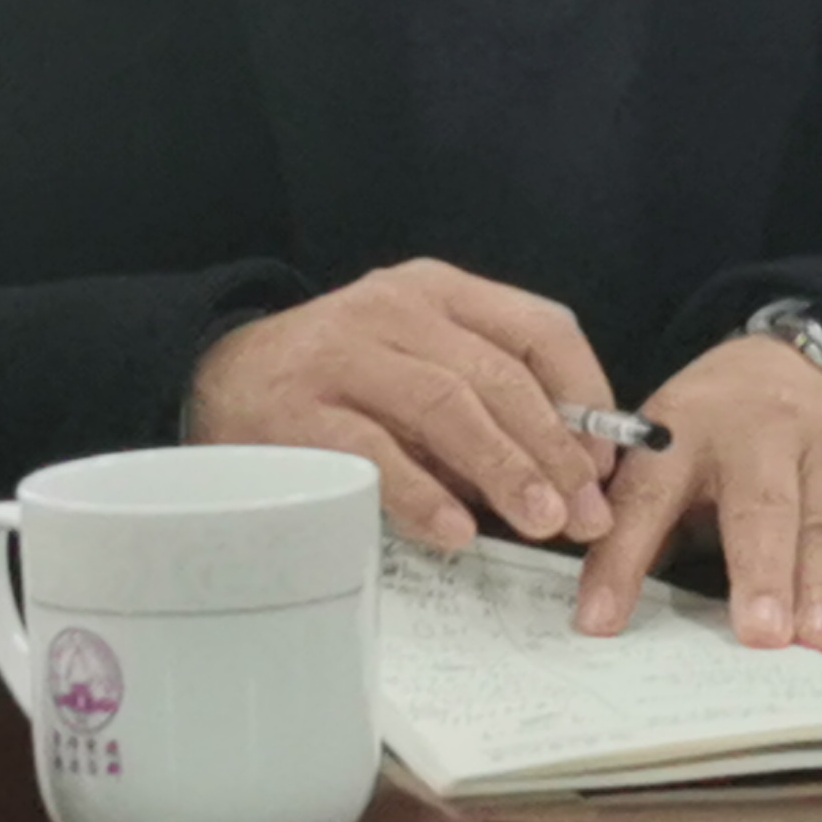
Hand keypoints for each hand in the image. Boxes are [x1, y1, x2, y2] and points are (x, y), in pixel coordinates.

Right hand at [187, 258, 620, 551]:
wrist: (216, 377)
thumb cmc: (339, 380)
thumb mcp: (418, 362)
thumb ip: (484, 401)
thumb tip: (568, 475)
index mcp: (439, 291)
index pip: (540, 328)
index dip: (585, 395)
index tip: (604, 460)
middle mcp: (395, 309)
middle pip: (498, 374)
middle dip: (553, 448)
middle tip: (584, 514)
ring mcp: (344, 354)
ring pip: (445, 405)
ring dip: (502, 468)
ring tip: (540, 522)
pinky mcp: (299, 408)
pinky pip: (372, 450)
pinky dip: (420, 492)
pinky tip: (455, 530)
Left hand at [575, 334, 821, 652]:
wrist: (797, 356)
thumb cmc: (711, 426)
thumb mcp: (658, 447)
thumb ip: (632, 518)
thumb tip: (593, 615)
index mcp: (684, 430)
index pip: (649, 495)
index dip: (621, 560)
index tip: (599, 622)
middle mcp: (758, 436)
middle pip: (760, 507)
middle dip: (761, 571)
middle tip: (759, 634)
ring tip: (819, 642)